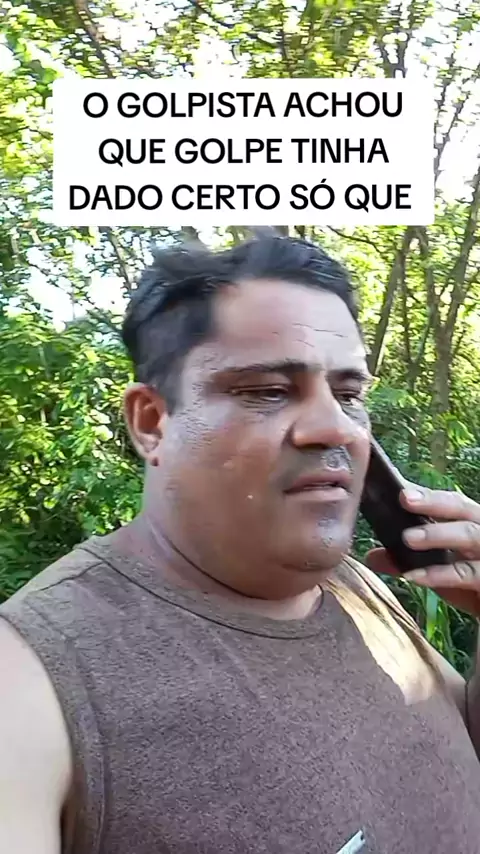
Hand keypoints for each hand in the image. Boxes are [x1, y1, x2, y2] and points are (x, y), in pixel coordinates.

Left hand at [366, 485, 479, 616]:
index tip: (400, 489)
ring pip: (469, 534)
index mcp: (472, 523)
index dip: (427, 494)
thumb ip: (407, 562)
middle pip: (462, 508)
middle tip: (404, 498)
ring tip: (407, 538)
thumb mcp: (438, 571)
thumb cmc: (471, 586)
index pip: (451, 502)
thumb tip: (371, 557)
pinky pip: (467, 573)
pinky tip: (414, 576)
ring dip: (437, 533)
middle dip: (433, 502)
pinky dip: (439, 574)